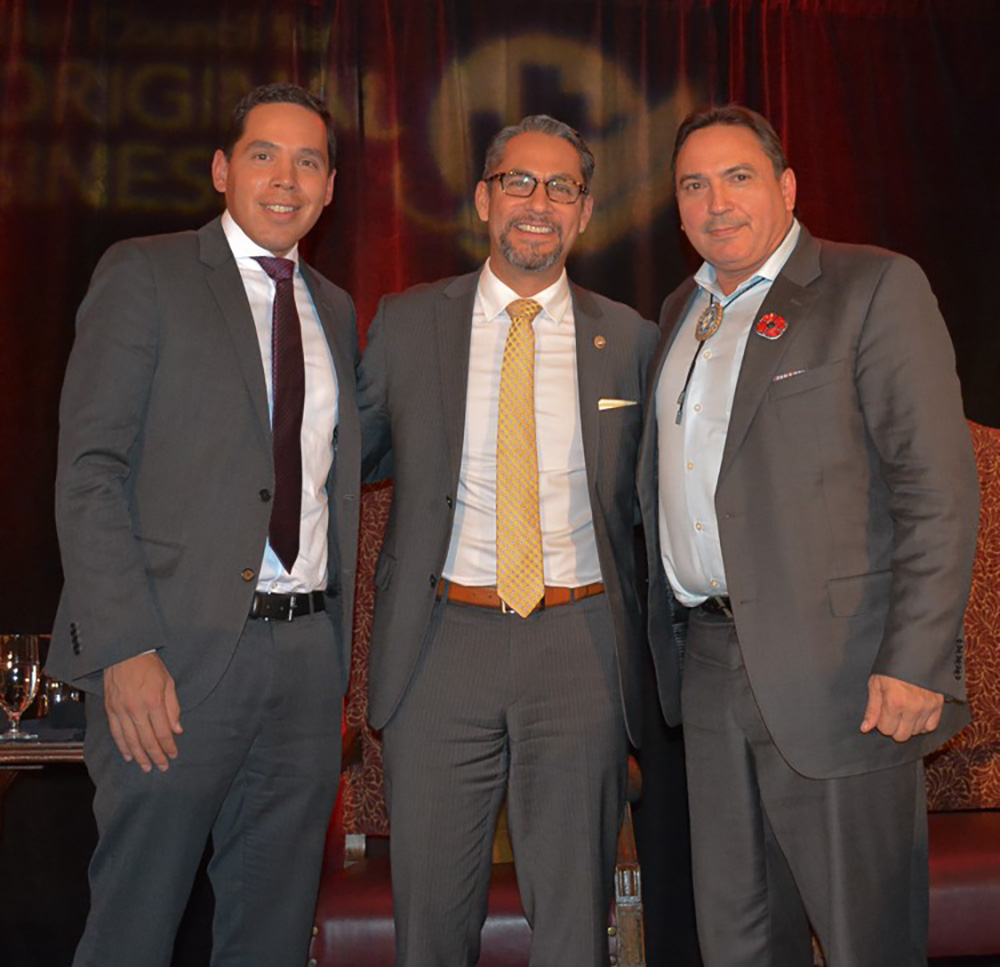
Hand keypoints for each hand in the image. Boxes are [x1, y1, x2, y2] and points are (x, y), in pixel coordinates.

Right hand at [103, 652, 182, 772]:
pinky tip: (128, 756)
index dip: (168, 746)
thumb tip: (177, 730)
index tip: (173, 755)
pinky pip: (116, 733)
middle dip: (156, 756)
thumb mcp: (168, 682)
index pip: (162, 732)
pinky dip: (122, 747)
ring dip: (139, 756)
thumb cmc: (149, 666)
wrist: (124, 653)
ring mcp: (121, 711)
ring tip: (146, 767)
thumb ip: (172, 707)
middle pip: (146, 740)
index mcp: (153, 702)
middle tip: (162, 768)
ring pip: (130, 740)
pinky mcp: (110, 710)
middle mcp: (136, 709)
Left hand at [859, 673, 943, 742]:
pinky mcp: (938, 705)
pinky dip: (922, 724)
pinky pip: (930, 727)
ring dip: (907, 725)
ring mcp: (927, 707)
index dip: (881, 722)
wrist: (913, 653)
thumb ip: (872, 709)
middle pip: (901, 735)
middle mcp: (913, 707)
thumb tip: (865, 728)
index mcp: (894, 701)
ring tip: (903, 710)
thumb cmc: (891, 667)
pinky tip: (915, 714)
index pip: (886, 729)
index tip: (882, 712)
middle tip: (892, 713)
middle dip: (893, 727)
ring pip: (915, 732)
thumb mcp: (875, 684)